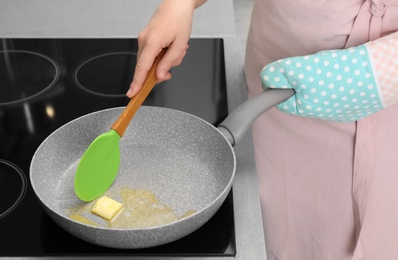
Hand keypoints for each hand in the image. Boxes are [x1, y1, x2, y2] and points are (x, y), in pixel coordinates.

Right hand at [127, 0, 204, 97]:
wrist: (177, 4)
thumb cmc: (179, 20)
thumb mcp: (179, 45)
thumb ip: (168, 62)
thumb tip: (159, 76)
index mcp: (152, 42)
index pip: (142, 68)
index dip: (137, 83)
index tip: (132, 93)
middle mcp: (144, 40)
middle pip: (147, 66)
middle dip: (162, 69)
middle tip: (176, 59)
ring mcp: (143, 38)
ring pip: (151, 61)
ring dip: (165, 60)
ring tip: (177, 48)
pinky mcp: (146, 38)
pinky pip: (152, 54)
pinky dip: (162, 54)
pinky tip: (172, 46)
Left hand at [261, 32, 397, 121]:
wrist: (378, 75)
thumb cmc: (339, 74)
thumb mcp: (300, 70)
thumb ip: (279, 74)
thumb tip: (265, 78)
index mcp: (305, 109)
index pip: (281, 100)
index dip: (277, 86)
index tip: (279, 74)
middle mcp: (321, 114)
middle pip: (300, 95)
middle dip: (300, 80)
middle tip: (308, 67)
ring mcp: (338, 110)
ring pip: (318, 93)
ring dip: (317, 80)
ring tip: (328, 69)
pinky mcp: (352, 103)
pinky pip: (335, 92)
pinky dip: (334, 82)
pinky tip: (342, 74)